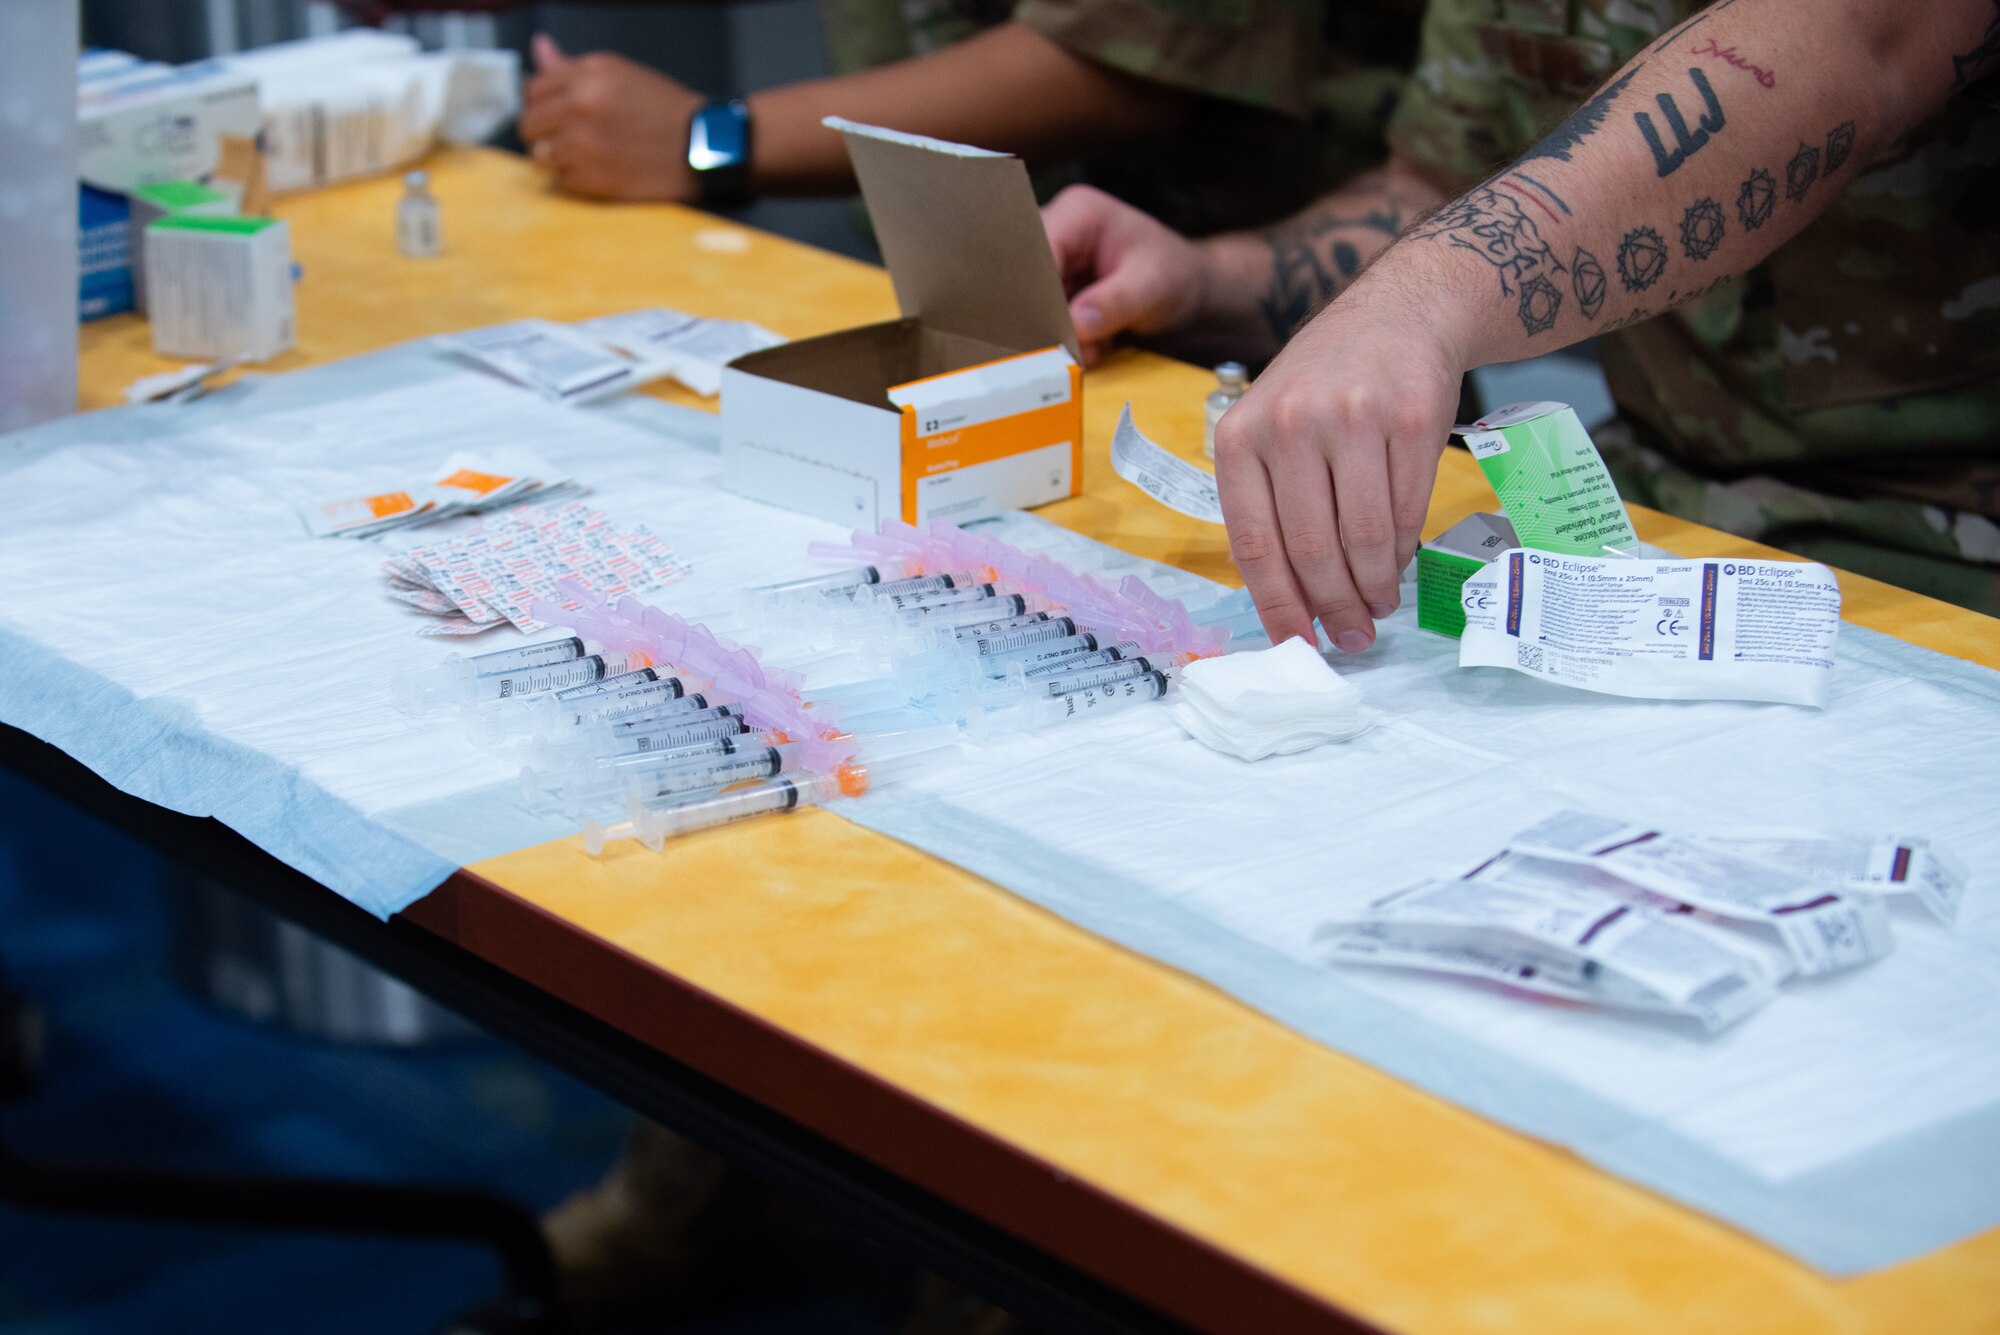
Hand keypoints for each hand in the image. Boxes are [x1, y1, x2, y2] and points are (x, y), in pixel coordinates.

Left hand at [520, 34, 704, 200]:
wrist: (698, 146)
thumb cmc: (663, 109)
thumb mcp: (619, 74)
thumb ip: (572, 66)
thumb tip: (540, 47)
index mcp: (586, 77)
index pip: (534, 88)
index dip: (540, 101)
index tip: (553, 110)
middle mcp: (579, 108)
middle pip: (529, 124)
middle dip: (543, 130)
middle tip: (564, 134)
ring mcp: (582, 146)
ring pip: (539, 155)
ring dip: (555, 156)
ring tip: (581, 153)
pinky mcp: (590, 179)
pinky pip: (559, 179)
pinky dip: (573, 177)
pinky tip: (596, 168)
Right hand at [1041, 185, 1211, 366]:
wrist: (1188, 292)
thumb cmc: (1175, 275)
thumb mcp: (1152, 287)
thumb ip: (1113, 303)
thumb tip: (1075, 324)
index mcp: (1078, 212)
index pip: (1038, 248)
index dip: (1035, 290)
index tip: (1047, 330)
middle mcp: (1057, 231)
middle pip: (1025, 275)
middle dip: (1046, 317)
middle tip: (1069, 349)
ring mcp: (1053, 263)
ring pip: (1031, 303)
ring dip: (1058, 334)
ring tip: (1096, 349)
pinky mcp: (1055, 290)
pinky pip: (1043, 318)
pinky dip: (1066, 340)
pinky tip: (1095, 346)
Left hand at [1211, 262, 1464, 652]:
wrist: (1400, 313)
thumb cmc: (1326, 383)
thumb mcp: (1273, 427)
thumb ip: (1273, 503)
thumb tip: (1291, 601)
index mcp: (1241, 437)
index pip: (1254, 543)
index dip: (1277, 605)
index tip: (1298, 644)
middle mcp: (1290, 425)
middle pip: (1311, 549)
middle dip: (1334, 607)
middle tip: (1353, 638)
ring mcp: (1352, 420)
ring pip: (1362, 539)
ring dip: (1373, 588)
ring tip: (1378, 608)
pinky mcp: (1411, 420)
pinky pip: (1406, 512)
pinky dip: (1401, 551)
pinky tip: (1397, 565)